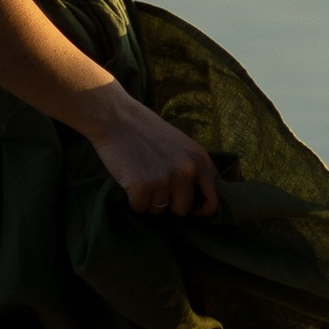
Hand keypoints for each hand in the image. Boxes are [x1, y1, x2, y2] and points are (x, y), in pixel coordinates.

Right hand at [89, 93, 220, 214]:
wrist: (116, 118)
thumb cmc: (147, 131)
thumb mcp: (182, 146)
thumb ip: (192, 168)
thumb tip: (196, 201)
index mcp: (201, 161)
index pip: (212, 202)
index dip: (200, 209)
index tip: (190, 210)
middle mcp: (187, 172)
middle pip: (182, 210)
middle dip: (169, 203)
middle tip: (155, 184)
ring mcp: (165, 180)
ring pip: (159, 210)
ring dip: (149, 200)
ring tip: (140, 176)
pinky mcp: (142, 187)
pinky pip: (140, 208)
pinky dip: (133, 200)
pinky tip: (129, 180)